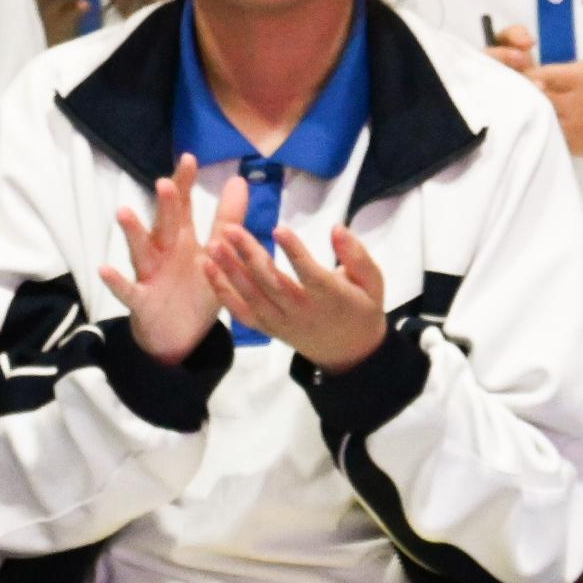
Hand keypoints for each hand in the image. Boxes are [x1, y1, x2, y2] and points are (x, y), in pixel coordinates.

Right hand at [102, 159, 239, 364]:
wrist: (179, 336)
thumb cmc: (194, 289)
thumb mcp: (214, 254)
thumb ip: (226, 219)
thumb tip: (239, 180)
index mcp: (181, 239)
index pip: (182, 206)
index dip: (185, 184)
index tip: (189, 159)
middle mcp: (163, 252)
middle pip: (164, 225)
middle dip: (165, 205)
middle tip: (165, 183)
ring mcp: (149, 275)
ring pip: (141, 251)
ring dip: (133, 233)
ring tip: (124, 212)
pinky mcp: (141, 301)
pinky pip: (127, 291)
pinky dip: (116, 281)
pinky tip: (104, 269)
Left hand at [205, 217, 390, 371]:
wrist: (350, 354)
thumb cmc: (361, 308)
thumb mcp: (373, 282)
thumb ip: (357, 255)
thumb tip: (337, 228)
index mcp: (330, 298)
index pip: (310, 275)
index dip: (295, 253)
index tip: (279, 229)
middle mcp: (302, 312)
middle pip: (273, 283)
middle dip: (250, 255)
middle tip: (230, 228)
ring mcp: (282, 322)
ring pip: (253, 297)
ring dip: (231, 271)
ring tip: (214, 244)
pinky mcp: (268, 328)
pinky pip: (242, 313)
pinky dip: (224, 293)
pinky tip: (208, 269)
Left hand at [487, 0, 582, 167]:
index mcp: (580, 77)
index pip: (536, 74)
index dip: (524, 69)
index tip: (527, 61)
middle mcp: (572, 103)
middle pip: (529, 94)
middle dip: (520, 85)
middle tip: (521, 76)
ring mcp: (569, 126)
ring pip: (532, 114)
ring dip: (526, 103)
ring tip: (527, 92)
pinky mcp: (567, 143)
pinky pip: (540, 130)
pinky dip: (535, 121)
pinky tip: (538, 111)